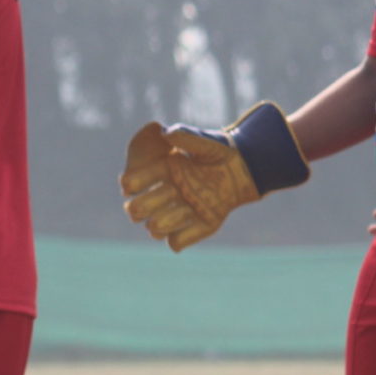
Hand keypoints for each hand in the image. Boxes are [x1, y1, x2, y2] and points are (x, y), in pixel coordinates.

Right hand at [119, 100, 307, 250]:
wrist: (246, 167)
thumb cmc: (222, 151)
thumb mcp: (206, 142)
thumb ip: (186, 137)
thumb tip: (166, 133)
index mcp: (162, 172)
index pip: (133, 181)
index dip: (128, 184)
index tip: (130, 185)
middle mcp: (167, 193)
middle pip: (137, 209)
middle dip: (137, 208)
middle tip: (144, 205)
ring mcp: (181, 211)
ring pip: (155, 228)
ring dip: (161, 222)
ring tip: (181, 209)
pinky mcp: (199, 224)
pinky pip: (178, 241)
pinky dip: (180, 238)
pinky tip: (195, 220)